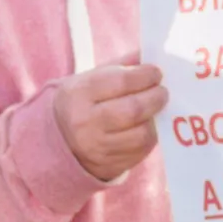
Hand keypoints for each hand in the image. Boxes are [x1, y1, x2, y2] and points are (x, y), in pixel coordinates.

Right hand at [52, 57, 163, 184]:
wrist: (59, 141)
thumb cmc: (83, 102)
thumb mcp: (91, 79)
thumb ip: (122, 66)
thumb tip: (153, 56)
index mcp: (79, 94)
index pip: (121, 81)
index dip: (145, 75)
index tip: (156, 72)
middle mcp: (86, 123)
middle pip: (134, 109)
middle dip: (155, 97)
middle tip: (162, 91)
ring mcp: (98, 148)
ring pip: (141, 133)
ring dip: (155, 119)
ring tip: (156, 108)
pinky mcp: (110, 165)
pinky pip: (141, 150)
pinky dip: (150, 136)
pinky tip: (147, 126)